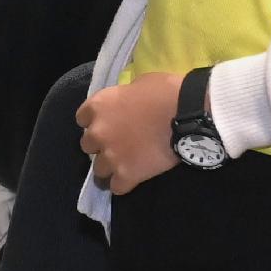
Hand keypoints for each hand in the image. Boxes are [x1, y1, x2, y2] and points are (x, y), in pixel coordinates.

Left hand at [78, 71, 183, 192]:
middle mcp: (98, 132)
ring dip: (110, 166)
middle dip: (101, 144)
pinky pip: (116, 187)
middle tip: (120, 142)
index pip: (82, 118)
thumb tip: (126, 105)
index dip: (96, 120)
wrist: (188, 114)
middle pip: (87, 145)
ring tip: (127, 163)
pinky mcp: (126, 175)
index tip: (109, 121)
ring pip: (99, 169)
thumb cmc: (166, 92)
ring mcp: (111, 156)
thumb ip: (124, 97)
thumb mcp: (139, 84)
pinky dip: (124, 183)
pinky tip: (134, 177)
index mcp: (99, 106)